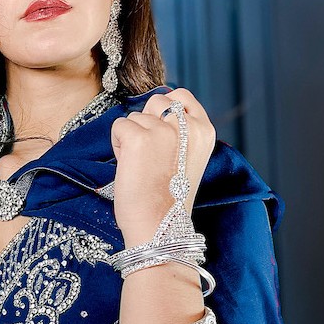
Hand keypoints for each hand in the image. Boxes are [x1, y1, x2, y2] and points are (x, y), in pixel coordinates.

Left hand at [109, 88, 215, 247]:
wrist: (159, 227)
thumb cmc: (169, 198)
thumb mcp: (188, 158)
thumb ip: (182, 133)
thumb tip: (159, 107)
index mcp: (205, 131)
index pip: (182, 96)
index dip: (165, 108)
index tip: (161, 130)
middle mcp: (187, 126)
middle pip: (156, 101)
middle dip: (146, 122)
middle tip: (150, 155)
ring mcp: (163, 130)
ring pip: (135, 116)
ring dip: (131, 137)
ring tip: (142, 166)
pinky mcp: (138, 138)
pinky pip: (119, 126)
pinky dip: (118, 145)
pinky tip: (130, 167)